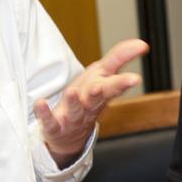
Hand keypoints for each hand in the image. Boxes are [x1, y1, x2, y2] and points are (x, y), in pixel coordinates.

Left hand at [34, 38, 148, 165]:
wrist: (70, 137)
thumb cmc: (88, 99)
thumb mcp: (103, 75)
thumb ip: (120, 57)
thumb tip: (142, 43)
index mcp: (102, 92)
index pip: (115, 85)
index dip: (124, 81)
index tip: (135, 78)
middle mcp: (89, 105)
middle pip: (99, 98)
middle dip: (103, 92)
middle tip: (104, 87)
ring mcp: (73, 117)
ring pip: (76, 110)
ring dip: (74, 102)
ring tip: (72, 92)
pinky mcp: (55, 126)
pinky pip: (50, 121)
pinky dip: (45, 113)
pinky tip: (40, 103)